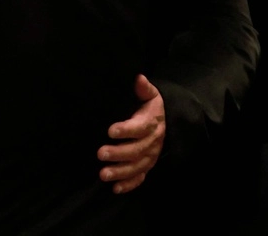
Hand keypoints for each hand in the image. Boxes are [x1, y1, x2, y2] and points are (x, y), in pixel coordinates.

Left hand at [97, 74, 164, 192]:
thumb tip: (138, 78)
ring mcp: (150, 156)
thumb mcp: (150, 95)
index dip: (126, 130)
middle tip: (100, 153)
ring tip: (103, 174)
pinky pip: (140, 178)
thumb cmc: (150, 106)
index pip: (140, 127)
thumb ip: (143, 88)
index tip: (110, 130)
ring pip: (137, 167)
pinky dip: (129, 184)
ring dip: (120, 172)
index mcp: (151, 123)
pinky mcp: (147, 166)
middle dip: (118, 153)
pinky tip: (115, 188)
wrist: (167, 122)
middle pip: (136, 150)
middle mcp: (152, 142)